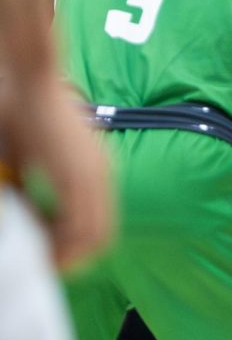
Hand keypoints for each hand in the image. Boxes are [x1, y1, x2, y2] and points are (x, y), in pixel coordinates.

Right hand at [3, 71, 112, 269]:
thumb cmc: (22, 110)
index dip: (75, 247)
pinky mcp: (79, 173)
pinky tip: (37, 237)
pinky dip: (60, 237)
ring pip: (92, 236)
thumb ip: (34, 189)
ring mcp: (94, 175)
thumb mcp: (30, 158)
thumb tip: (27, 214)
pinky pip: (78, 223)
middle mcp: (101, 176)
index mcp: (94, 172)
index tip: (48, 252)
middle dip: (72, 256)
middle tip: (44, 261)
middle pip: (100, 238)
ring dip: (65, 250)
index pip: (97, 226)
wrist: (30, 78)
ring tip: (40, 254)